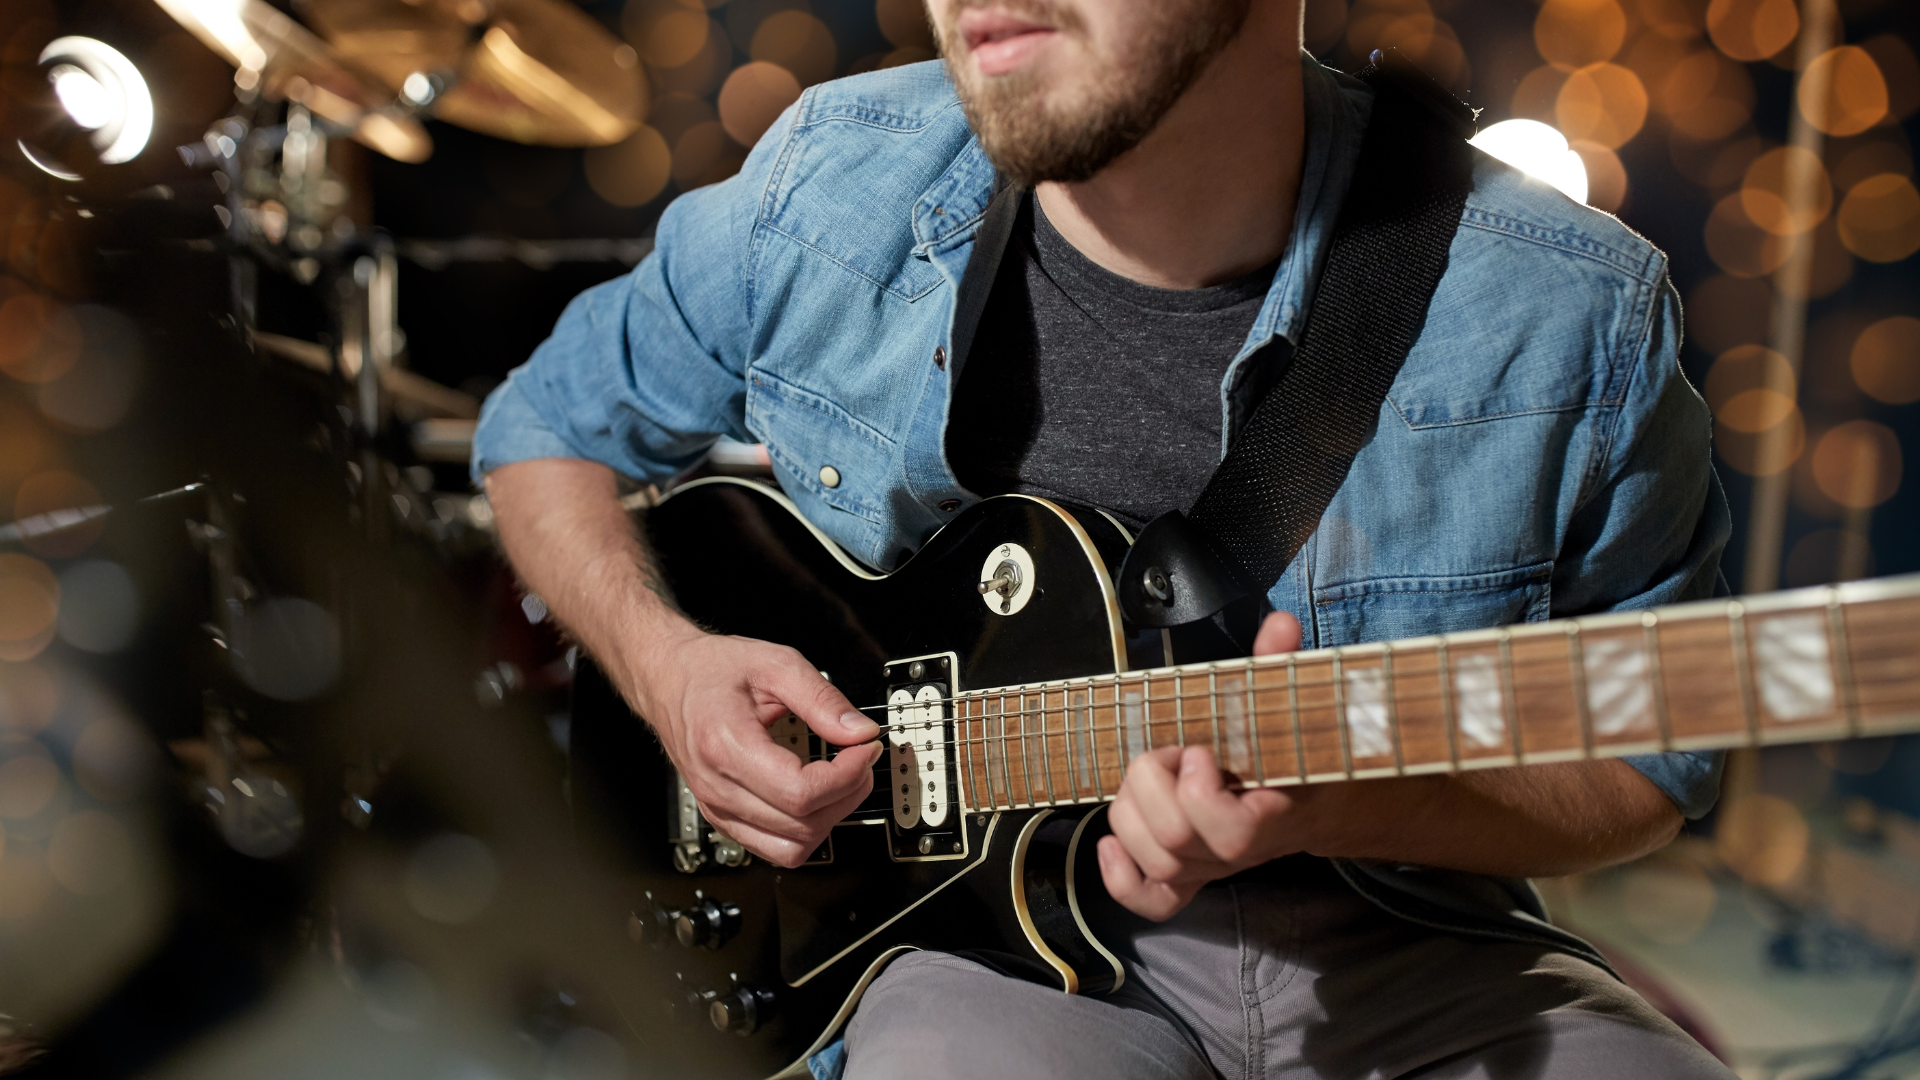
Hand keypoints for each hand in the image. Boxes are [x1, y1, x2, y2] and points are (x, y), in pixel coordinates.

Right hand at [629, 628, 881, 867]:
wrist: (668, 679)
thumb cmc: (711, 671)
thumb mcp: (774, 664)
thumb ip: (821, 698)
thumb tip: (859, 732)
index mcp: (726, 746)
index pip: (800, 792)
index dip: (846, 777)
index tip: (863, 749)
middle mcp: (718, 787)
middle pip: (801, 825)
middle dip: (847, 794)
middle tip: (860, 758)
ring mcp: (717, 808)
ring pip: (790, 848)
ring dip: (829, 819)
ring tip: (842, 781)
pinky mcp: (722, 817)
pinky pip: (773, 848)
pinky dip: (805, 831)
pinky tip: (816, 797)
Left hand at [1096, 610, 1311, 919]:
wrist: (1310, 801)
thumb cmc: (1288, 749)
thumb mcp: (1287, 707)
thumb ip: (1278, 668)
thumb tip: (1280, 626)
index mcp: (1271, 812)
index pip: (1232, 834)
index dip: (1200, 795)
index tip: (1199, 752)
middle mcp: (1239, 851)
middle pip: (1174, 844)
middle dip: (1153, 787)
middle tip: (1169, 752)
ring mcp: (1211, 867)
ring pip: (1154, 863)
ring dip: (1131, 814)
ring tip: (1150, 775)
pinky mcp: (1190, 878)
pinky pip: (1150, 901)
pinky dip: (1119, 878)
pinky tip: (1110, 843)